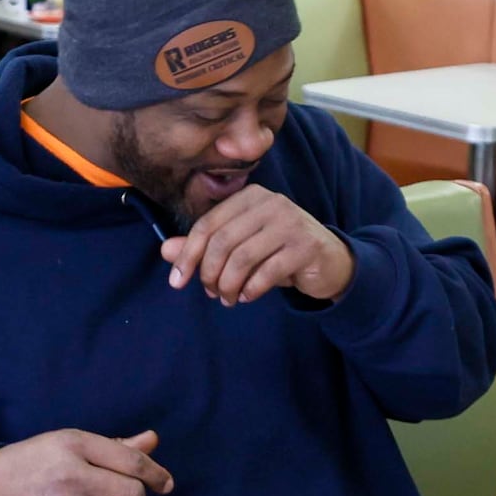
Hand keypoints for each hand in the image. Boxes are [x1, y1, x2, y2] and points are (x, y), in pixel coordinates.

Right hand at [0, 429, 172, 495]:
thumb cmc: (35, 462)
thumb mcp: (69, 444)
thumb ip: (114, 446)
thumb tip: (152, 440)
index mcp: (75, 444)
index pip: (132, 462)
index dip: (156, 474)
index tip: (164, 484)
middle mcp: (72, 475)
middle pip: (132, 493)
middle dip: (134, 495)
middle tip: (120, 493)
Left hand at [162, 185, 353, 304]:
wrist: (329, 261)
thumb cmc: (278, 252)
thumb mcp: (240, 247)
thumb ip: (204, 247)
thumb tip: (166, 250)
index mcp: (250, 197)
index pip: (207, 224)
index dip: (187, 254)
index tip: (177, 281)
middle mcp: (270, 203)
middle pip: (222, 242)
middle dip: (209, 273)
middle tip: (210, 292)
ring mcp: (291, 223)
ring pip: (242, 259)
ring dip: (228, 285)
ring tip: (227, 298)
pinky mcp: (306, 246)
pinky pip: (266, 273)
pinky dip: (251, 290)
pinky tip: (247, 296)